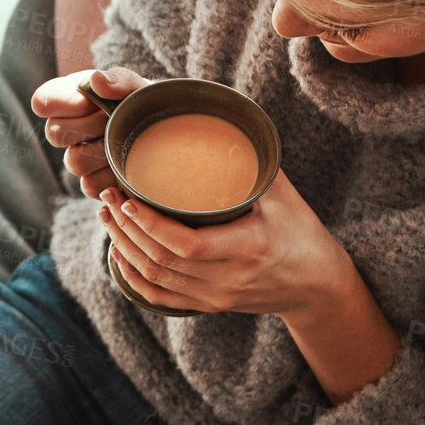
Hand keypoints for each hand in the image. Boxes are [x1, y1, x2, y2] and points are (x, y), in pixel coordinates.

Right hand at [30, 66, 150, 201]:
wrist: (168, 136)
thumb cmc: (148, 106)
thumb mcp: (140, 87)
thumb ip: (120, 79)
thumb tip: (97, 80)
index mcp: (72, 98)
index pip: (43, 101)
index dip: (60, 102)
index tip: (86, 102)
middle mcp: (69, 129)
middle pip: (55, 133)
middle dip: (88, 125)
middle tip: (112, 120)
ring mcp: (79, 158)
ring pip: (74, 161)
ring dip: (102, 151)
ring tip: (124, 141)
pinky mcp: (95, 184)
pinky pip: (91, 186)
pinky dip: (112, 176)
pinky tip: (126, 164)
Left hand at [95, 169, 353, 319]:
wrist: (317, 285)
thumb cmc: (301, 231)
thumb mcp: (283, 193)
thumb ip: (250, 162)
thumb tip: (216, 118)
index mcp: (248, 249)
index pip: (187, 245)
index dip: (150, 224)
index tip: (127, 198)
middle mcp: (228, 280)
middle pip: (162, 260)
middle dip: (127, 228)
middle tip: (108, 195)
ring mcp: (216, 298)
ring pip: (155, 278)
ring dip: (124, 247)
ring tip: (107, 216)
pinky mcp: (208, 306)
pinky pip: (160, 297)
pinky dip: (133, 276)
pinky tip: (120, 252)